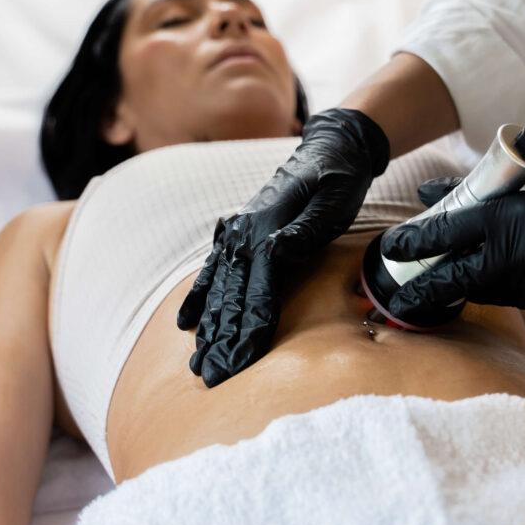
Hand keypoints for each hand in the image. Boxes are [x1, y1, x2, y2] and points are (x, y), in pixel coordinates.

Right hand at [177, 108, 389, 386]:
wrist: (333, 146)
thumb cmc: (340, 177)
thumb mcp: (334, 199)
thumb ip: (307, 228)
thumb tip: (277, 250)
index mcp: (269, 229)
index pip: (257, 291)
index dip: (247, 330)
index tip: (239, 364)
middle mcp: (246, 233)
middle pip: (231, 297)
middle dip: (220, 340)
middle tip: (210, 378)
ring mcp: (239, 231)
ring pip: (219, 288)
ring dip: (207, 328)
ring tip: (195, 363)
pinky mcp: (241, 231)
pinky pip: (214, 269)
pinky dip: (198, 297)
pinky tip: (185, 323)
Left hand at [381, 175, 524, 320]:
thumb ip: (474, 194)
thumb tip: (427, 193)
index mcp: (513, 214)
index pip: (451, 231)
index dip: (416, 243)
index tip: (391, 250)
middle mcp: (522, 250)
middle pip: (457, 276)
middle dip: (424, 290)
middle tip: (398, 298)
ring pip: (483, 292)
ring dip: (464, 289)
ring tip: (442, 285)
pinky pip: (513, 300)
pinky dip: (500, 291)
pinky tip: (498, 283)